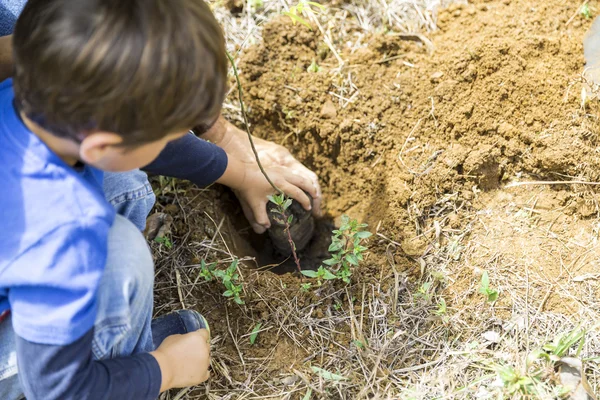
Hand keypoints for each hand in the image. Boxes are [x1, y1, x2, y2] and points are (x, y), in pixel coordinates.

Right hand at [150, 329, 210, 391]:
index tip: (195, 339)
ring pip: (206, 359)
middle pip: (206, 346)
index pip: (205, 333)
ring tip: (188, 364)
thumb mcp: (174, 337)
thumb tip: (187, 341)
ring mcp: (205, 363)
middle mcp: (204, 349)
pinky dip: (200, 372)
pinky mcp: (202, 375)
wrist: (163, 369)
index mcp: (198, 338)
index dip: (199, 336)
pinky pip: (205, 373)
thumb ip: (185, 337)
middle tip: (189, 353)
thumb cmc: (166, 352)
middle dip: (200, 348)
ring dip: (200, 360)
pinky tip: (192, 372)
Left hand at [207, 118, 321, 231]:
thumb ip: (261, 217)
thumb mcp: (255, 204)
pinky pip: (294, 172)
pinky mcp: (278, 167)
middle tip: (316, 198)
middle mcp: (283, 175)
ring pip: (300, 175)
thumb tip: (266, 227)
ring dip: (307, 183)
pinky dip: (300, 178)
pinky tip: (300, 184)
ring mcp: (281, 170)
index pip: (298, 193)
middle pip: (304, 181)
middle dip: (312, 190)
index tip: (309, 208)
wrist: (241, 173)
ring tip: (311, 191)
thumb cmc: (248, 189)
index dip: (305, 201)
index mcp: (280, 184)